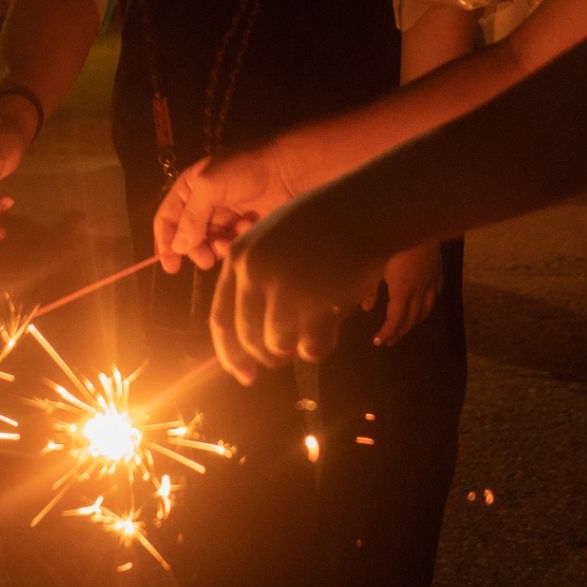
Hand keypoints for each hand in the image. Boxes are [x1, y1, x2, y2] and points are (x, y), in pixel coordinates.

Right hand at [153, 143, 301, 273]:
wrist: (286, 169)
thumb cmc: (244, 171)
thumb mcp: (209, 187)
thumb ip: (190, 217)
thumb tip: (177, 247)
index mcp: (189, 187)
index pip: (167, 218)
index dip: (164, 241)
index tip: (169, 265)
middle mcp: (203, 203)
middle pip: (187, 236)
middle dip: (194, 249)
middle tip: (204, 260)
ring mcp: (224, 216)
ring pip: (209, 243)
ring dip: (217, 246)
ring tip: (228, 243)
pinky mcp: (243, 226)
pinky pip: (230, 243)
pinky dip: (235, 241)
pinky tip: (247, 229)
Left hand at [209, 199, 388, 385]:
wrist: (364, 209)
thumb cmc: (322, 226)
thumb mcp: (273, 241)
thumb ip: (256, 282)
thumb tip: (249, 343)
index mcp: (239, 257)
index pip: (221, 320)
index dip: (230, 355)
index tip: (245, 376)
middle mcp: (255, 272)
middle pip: (249, 340)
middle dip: (268, 357)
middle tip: (286, 356)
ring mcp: (286, 286)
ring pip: (279, 346)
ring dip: (298, 348)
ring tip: (315, 328)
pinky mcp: (318, 301)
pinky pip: (312, 346)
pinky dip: (322, 344)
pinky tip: (333, 327)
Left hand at [366, 242, 444, 346]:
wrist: (418, 221)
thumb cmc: (393, 242)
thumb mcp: (376, 264)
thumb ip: (370, 288)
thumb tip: (365, 308)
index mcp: (402, 290)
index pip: (396, 319)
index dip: (388, 332)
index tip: (378, 341)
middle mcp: (419, 290)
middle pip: (412, 318)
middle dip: (400, 331)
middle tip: (389, 340)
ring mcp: (431, 281)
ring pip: (426, 309)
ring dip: (415, 322)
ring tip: (406, 327)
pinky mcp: (438, 271)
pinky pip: (435, 295)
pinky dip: (428, 305)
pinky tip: (424, 305)